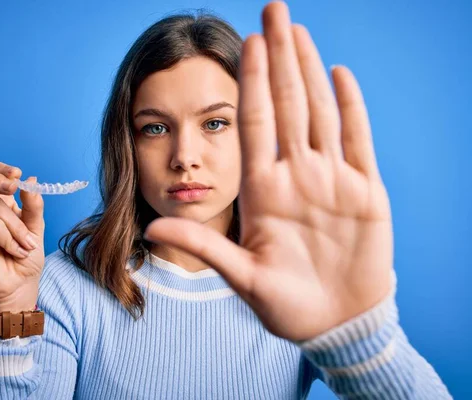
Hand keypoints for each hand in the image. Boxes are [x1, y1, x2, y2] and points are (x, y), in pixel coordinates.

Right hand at [0, 161, 44, 312]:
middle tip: (13, 188)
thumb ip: (33, 205)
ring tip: (26, 246)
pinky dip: (10, 240)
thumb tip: (31, 180)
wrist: (21, 284)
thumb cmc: (25, 256)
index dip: (1, 170)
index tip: (18, 175)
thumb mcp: (36, 227)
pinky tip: (15, 251)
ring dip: (18, 228)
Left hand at [144, 1, 393, 341]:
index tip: (243, 42)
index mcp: (263, 190)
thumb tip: (150, 231)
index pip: (254, 123)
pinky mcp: (365, 192)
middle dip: (279, 58)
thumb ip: (202, 246)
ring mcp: (331, 181)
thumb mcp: (241, 276)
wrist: (334, 325)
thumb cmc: (287, 305)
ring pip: (319, 112)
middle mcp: (296, 176)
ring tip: (298, 31)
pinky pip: (358, 140)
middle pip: (286, 105)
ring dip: (309, 70)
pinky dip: (351, 108)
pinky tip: (339, 74)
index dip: (250, 83)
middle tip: (274, 10)